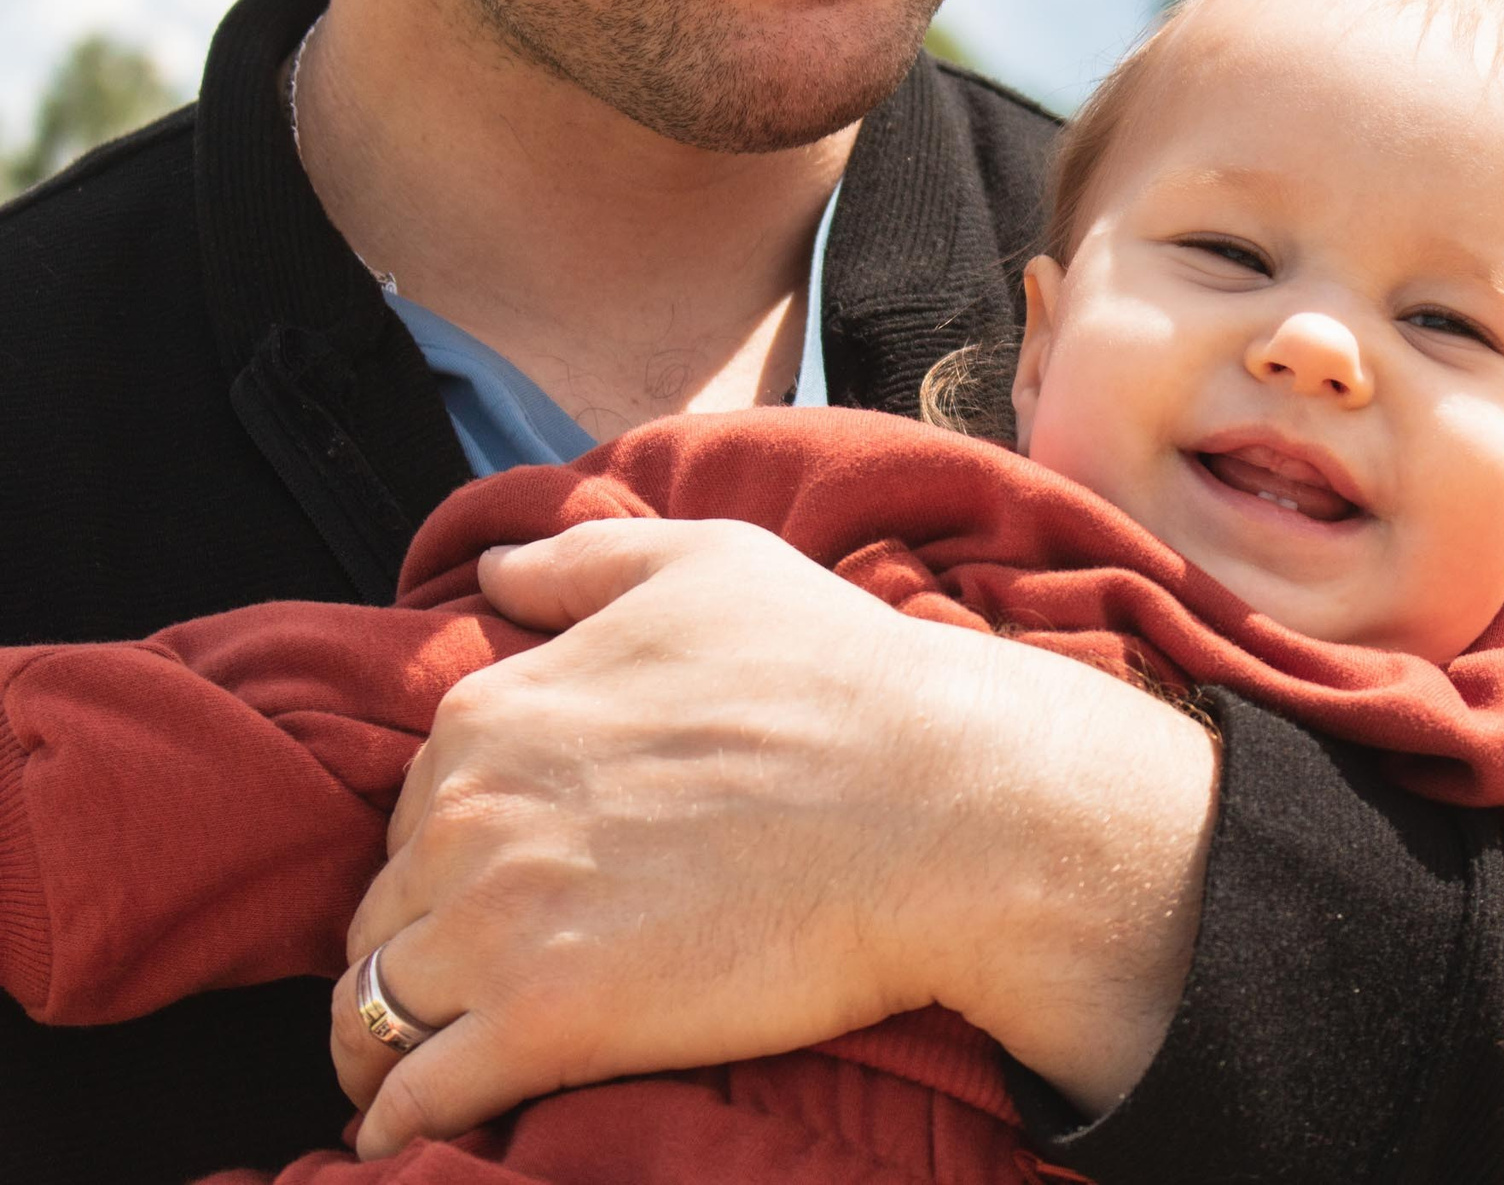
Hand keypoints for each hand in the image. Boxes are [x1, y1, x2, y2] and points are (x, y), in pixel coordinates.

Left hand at [330, 517, 1216, 1157]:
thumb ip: (581, 562)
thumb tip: (492, 569)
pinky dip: (400, 1119)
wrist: (943, 806)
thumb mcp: (708, 566)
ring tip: (414, 1072)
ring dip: (381, 1041)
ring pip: (374, 1005)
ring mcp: (499, 921)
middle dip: (415, 945)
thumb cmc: (844, 677)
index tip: (499, 884)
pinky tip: (412, 1133)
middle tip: (470, 983)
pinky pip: (416, 1094)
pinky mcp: (545, 1022)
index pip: (417, 803)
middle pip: (385, 906)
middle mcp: (472, 811)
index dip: (453, 849)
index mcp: (496, 710)